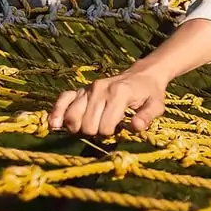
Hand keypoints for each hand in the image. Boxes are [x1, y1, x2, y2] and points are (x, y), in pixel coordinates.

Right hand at [49, 69, 169, 136]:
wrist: (142, 76)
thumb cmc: (150, 93)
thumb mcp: (156, 105)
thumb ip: (147, 117)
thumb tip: (136, 127)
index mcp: (119, 93)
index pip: (105, 125)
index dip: (110, 134)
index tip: (118, 131)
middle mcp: (100, 89)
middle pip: (87, 124)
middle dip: (96, 133)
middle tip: (106, 129)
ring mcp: (88, 89)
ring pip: (72, 116)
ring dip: (78, 128)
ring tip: (89, 128)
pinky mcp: (80, 90)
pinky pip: (63, 100)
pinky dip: (57, 113)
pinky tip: (54, 125)